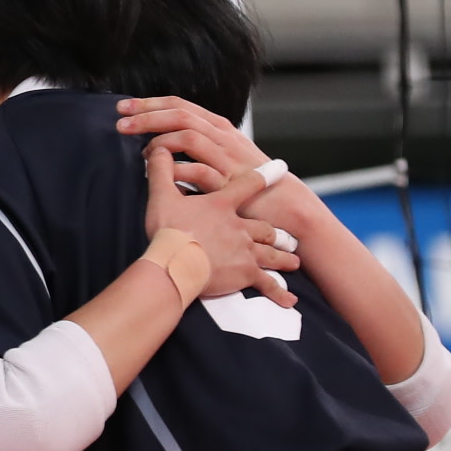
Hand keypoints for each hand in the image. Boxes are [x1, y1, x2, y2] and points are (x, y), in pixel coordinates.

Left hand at [117, 95, 320, 242]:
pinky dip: (176, 171)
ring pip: (187, 136)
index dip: (150, 104)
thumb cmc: (249, 184)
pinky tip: (161, 177)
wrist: (284, 207)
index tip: (123, 107)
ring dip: (159, 141)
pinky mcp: (229, 182)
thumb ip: (198, 148)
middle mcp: (223, 137)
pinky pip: (197, 170)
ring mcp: (227, 157)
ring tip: (142, 154)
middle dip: (147, 116)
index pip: (181, 106)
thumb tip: (160, 146)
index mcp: (220, 129)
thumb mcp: (225, 158)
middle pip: (180, 115)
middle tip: (120, 122)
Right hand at [142, 146, 297, 303]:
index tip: (281, 169)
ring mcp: (245, 251)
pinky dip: (278, 292)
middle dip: (276, 232)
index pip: (248, 185)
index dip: (265, 175)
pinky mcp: (245, 274)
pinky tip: (289, 300)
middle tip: (288, 236)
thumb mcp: (161, 196)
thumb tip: (157, 149)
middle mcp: (240, 227)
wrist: (175, 264)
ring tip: (293, 262)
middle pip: (264, 227)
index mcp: (222, 205)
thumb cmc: (167, 231)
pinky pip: (266, 284)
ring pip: (270, 253)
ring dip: (282, 257)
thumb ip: (161, 171)